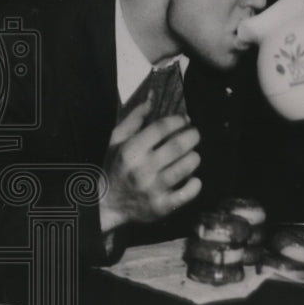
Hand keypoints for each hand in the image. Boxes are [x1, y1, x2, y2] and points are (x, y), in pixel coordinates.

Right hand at [98, 93, 201, 235]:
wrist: (108, 203)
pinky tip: (193, 178)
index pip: (161, 128)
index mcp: (130, 150)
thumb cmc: (115, 166)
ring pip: (186, 167)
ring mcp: (152, 189)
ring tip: (193, 155)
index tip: (185, 119)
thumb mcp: (116, 140)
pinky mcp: (161, 206)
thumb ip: (135, 118)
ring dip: (194, 157)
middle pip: (178, 146)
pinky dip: (196, 183)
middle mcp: (141, 169)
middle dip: (192, 135)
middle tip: (195, 134)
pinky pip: (188, 193)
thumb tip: (152, 98)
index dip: (177, 120)